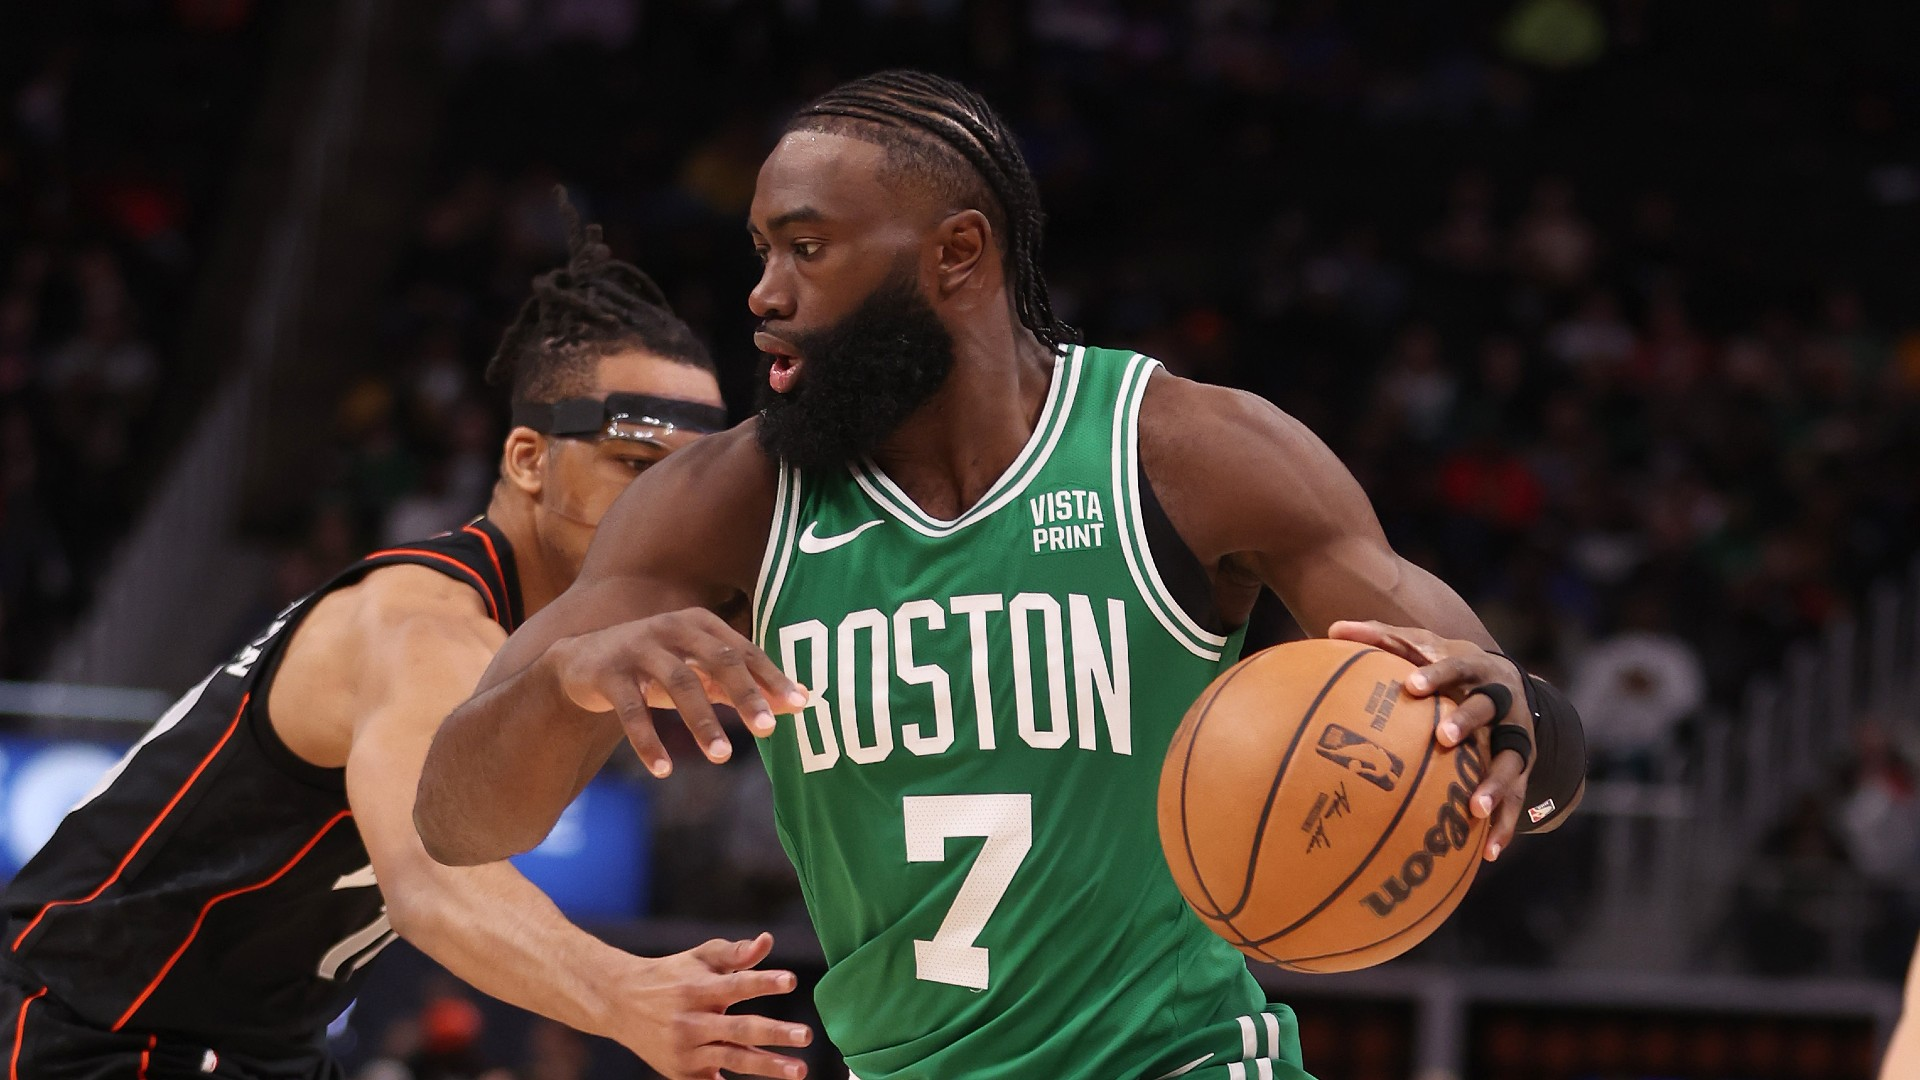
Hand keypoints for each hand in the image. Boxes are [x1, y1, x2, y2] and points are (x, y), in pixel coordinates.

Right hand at [551, 608, 808, 776]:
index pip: (744, 651)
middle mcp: (672, 628)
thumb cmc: (656, 666)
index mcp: (701, 624)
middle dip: (744, 695)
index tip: (799, 705)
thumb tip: (802, 701)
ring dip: (702, 721)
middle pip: (717, 661)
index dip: (772, 677)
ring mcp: (638, 648)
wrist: (582, 660)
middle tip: (768, 729)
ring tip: (723, 756)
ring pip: (677, 684)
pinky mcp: (607, 672)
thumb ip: (744, 684)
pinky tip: (664, 769)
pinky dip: (648, 740)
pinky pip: (631, 710)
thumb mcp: (699, 670)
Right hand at [604, 933, 811, 1079]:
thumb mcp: (699, 958)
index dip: (764, 982)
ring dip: (768, 1066)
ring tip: (799, 1069)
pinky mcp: (683, 1073)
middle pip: (740, 1029)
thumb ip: (735, 952)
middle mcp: (692, 1021)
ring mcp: (687, 1051)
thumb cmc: (671, 976)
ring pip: (733, 1059)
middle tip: (806, 1034)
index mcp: (699, 989)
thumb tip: (767, 941)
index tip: (791, 981)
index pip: (737, 984)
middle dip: (775, 1033)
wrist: (621, 1004)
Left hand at [1327, 620, 1530, 861]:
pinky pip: (1517, 799)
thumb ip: (1383, 637)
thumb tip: (1333, 627)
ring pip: (1510, 760)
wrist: (1514, 685)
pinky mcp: (1523, 767)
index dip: (1436, 676)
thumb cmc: (1451, 667)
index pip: (1455, 667)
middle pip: (1487, 708)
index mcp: (1474, 668)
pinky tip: (1487, 854)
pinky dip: (1504, 826)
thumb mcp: (1424, 646)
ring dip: (1495, 785)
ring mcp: (1515, 736)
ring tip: (1475, 811)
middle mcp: (1501, 700)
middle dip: (1467, 723)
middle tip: (1445, 739)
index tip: (1411, 686)